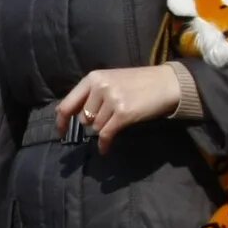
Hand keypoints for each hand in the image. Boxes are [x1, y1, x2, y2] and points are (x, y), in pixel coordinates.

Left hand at [53, 64, 186, 152]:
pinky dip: (104, 144)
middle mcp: (100, 87)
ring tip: (120, 117)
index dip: (61, 121)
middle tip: (110, 115)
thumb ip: (92, 94)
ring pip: (96, 127)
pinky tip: (105, 149)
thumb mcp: (111, 80)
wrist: (167, 83)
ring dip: (105, 128)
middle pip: (84, 118)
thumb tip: (74, 116)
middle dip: (94, 122)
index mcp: (93, 78)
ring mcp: (112, 100)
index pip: (67, 103)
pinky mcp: (124, 113)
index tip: (60, 132)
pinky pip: (106, 135)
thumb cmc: (138, 83)